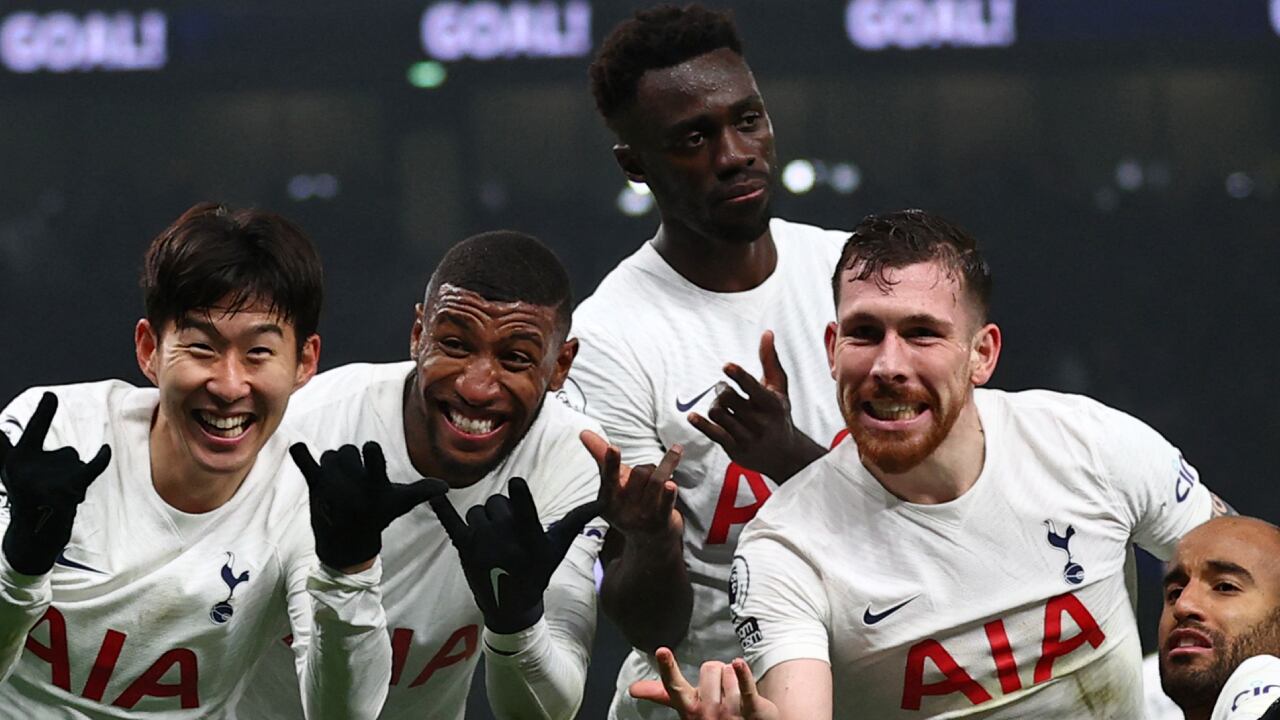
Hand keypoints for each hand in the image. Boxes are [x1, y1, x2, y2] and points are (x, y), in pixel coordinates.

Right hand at [1, 392, 110, 575]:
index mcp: (17, 460)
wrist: (35, 534)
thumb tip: (25, 438)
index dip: (43, 414)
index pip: (33, 432)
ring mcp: (48, 479)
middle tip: (50, 493)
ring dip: (74, 481)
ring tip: (59, 499)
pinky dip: (100, 459)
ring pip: (77, 465)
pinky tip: (105, 450)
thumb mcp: (15, 472)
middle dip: (66, 473)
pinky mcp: (67, 489)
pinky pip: (90, 467)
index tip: (51, 395)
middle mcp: (28, 468)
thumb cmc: (28, 498)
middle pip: (66, 455)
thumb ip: (21, 452)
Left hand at [289, 441, 446, 571]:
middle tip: (354, 475)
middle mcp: (353, 485)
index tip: (370, 450)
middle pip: (348, 450)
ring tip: (339, 479)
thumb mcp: (401, 503)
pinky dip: (301, 456)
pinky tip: (298, 448)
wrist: (346, 544)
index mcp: (375, 485)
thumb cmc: (378, 517)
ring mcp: (331, 486)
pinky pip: (306, 465)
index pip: (372, 455)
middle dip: (351, 458)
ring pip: (330, 455)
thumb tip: (446, 487)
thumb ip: (422, 490)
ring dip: (334, 462)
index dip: (371, 451)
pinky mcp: (315, 488)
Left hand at [429, 477, 599, 633]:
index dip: (520, 497)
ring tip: (492, 540)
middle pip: (497, 503)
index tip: (515, 482)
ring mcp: (483, 546)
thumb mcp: (558, 548)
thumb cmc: (538, 571)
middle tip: (507, 535)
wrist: (510, 606)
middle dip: (501, 512)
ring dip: (483, 520)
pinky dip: (441, 508)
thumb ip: (576, 521)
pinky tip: (431, 493)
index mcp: (529, 539)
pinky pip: (452, 522)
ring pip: (477, 511)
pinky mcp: (464, 550)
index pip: (525, 512)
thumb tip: (602, 502)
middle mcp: (505, 542)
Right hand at [580, 430, 681, 538]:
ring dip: (666, 465)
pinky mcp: (661, 521)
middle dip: (647, 467)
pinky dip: (669, 493)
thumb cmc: (629, 502)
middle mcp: (624, 509)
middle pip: (639, 474)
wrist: (649, 540)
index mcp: (608, 499)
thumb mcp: (613, 483)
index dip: (611, 463)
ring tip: (676, 450)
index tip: (613, 448)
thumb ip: (600, 456)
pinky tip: (672, 485)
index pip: (609, 477)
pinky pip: (666, 502)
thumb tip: (584, 432)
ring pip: (655, 482)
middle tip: (651, 473)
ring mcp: (643, 516)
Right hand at [630, 647, 778, 719]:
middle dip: (719, 673)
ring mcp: (730, 714)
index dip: (668, 667)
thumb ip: (661, 694)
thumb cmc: (715, 717)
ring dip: (735, 679)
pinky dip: (743, 674)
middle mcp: (707, 713)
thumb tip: (632, 688)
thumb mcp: (687, 708)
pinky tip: (739, 664)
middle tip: (722, 692)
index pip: (674, 686)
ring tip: (737, 698)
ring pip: (729, 671)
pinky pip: (745, 687)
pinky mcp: (752, 711)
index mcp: (689, 709)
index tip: (662, 650)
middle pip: (709, 668)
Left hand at [688, 330, 822, 481]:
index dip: (739, 375)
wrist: (784, 454)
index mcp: (772, 404)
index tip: (727, 366)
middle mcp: (760, 422)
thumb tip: (767, 332)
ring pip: (718, 413)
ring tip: (721, 405)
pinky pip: (713, 434)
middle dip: (721, 389)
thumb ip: (770, 360)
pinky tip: (692, 416)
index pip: (753, 387)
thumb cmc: (779, 414)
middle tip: (723, 389)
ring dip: (714, 405)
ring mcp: (747, 437)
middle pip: (728, 398)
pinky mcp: (735, 449)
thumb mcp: (779, 388)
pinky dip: (700, 423)